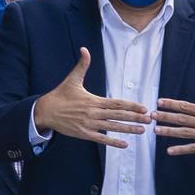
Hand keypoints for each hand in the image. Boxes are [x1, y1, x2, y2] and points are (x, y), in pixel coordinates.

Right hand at [31, 47, 147, 149]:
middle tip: (149, 119)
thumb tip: (84, 49)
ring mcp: (89, 124)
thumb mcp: (72, 79)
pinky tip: (124, 144)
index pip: (117, 103)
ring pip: (112, 127)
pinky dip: (113, 142)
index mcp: (94, 100)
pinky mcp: (84, 134)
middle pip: (118, 115)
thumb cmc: (60, 95)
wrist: (45, 111)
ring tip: (142, 131)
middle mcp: (93, 113)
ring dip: (128, 129)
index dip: (131, 106)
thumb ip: (82, 65)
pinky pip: (101, 139)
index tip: (144, 108)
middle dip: (135, 118)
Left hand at [156, 60, 194, 155]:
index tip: (159, 102)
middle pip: (182, 119)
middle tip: (151, 115)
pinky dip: (181, 150)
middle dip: (166, 117)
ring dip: (169, 132)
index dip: (172, 104)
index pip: (187, 106)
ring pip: (185, 133)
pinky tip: (169, 151)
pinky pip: (194, 148)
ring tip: (156, 130)